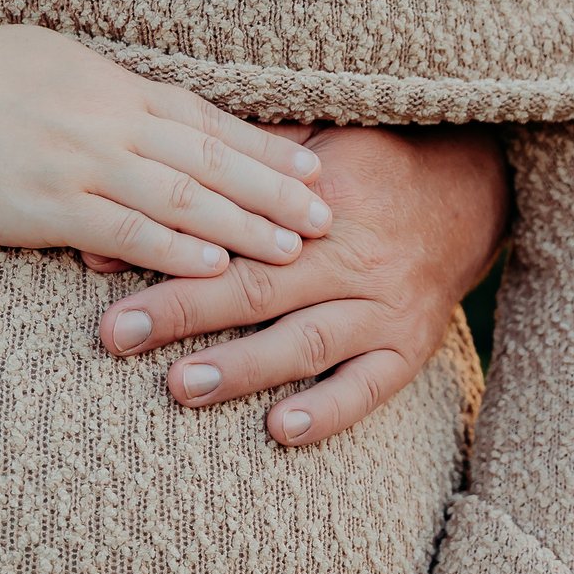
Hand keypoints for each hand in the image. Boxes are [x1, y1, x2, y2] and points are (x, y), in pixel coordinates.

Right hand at [0, 24, 332, 277]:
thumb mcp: (48, 66)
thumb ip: (101, 94)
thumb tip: (139, 108)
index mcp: (112, 85)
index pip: (208, 118)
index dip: (267, 144)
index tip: (316, 164)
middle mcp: (109, 120)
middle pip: (213, 156)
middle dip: (277, 187)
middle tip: (331, 214)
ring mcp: (81, 161)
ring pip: (184, 194)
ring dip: (245, 223)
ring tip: (296, 246)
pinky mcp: (46, 204)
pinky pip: (124, 228)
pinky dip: (175, 246)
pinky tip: (215, 265)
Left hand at [95, 124, 508, 444]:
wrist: (471, 195)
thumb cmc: (366, 166)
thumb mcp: (306, 143)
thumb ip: (222, 176)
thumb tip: (126, 216)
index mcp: (319, 205)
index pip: (233, 231)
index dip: (169, 254)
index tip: (102, 271)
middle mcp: (351, 259)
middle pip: (257, 290)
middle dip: (182, 314)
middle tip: (116, 336)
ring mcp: (383, 309)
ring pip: (306, 342)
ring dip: (244, 367)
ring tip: (183, 387)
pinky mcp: (408, 349)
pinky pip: (367, 389)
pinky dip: (326, 412)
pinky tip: (280, 430)